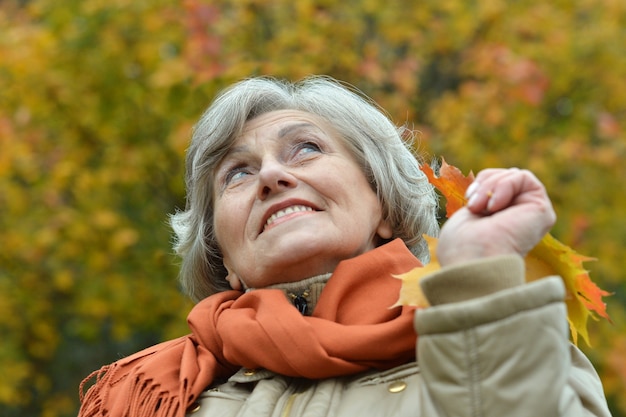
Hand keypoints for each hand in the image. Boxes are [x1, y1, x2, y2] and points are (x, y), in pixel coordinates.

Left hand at [437, 168, 555, 266]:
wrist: (471, 261)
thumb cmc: (462, 247)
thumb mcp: (468, 215)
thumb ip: (484, 199)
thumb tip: (487, 188)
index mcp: (502, 220)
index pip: (495, 185)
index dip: (481, 185)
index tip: (469, 202)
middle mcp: (520, 218)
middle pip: (505, 176)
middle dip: (484, 184)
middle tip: (473, 206)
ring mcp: (532, 214)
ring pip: (513, 175)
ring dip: (490, 187)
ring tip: (480, 208)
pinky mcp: (542, 209)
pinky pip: (523, 177)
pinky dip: (503, 186)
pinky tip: (494, 207)